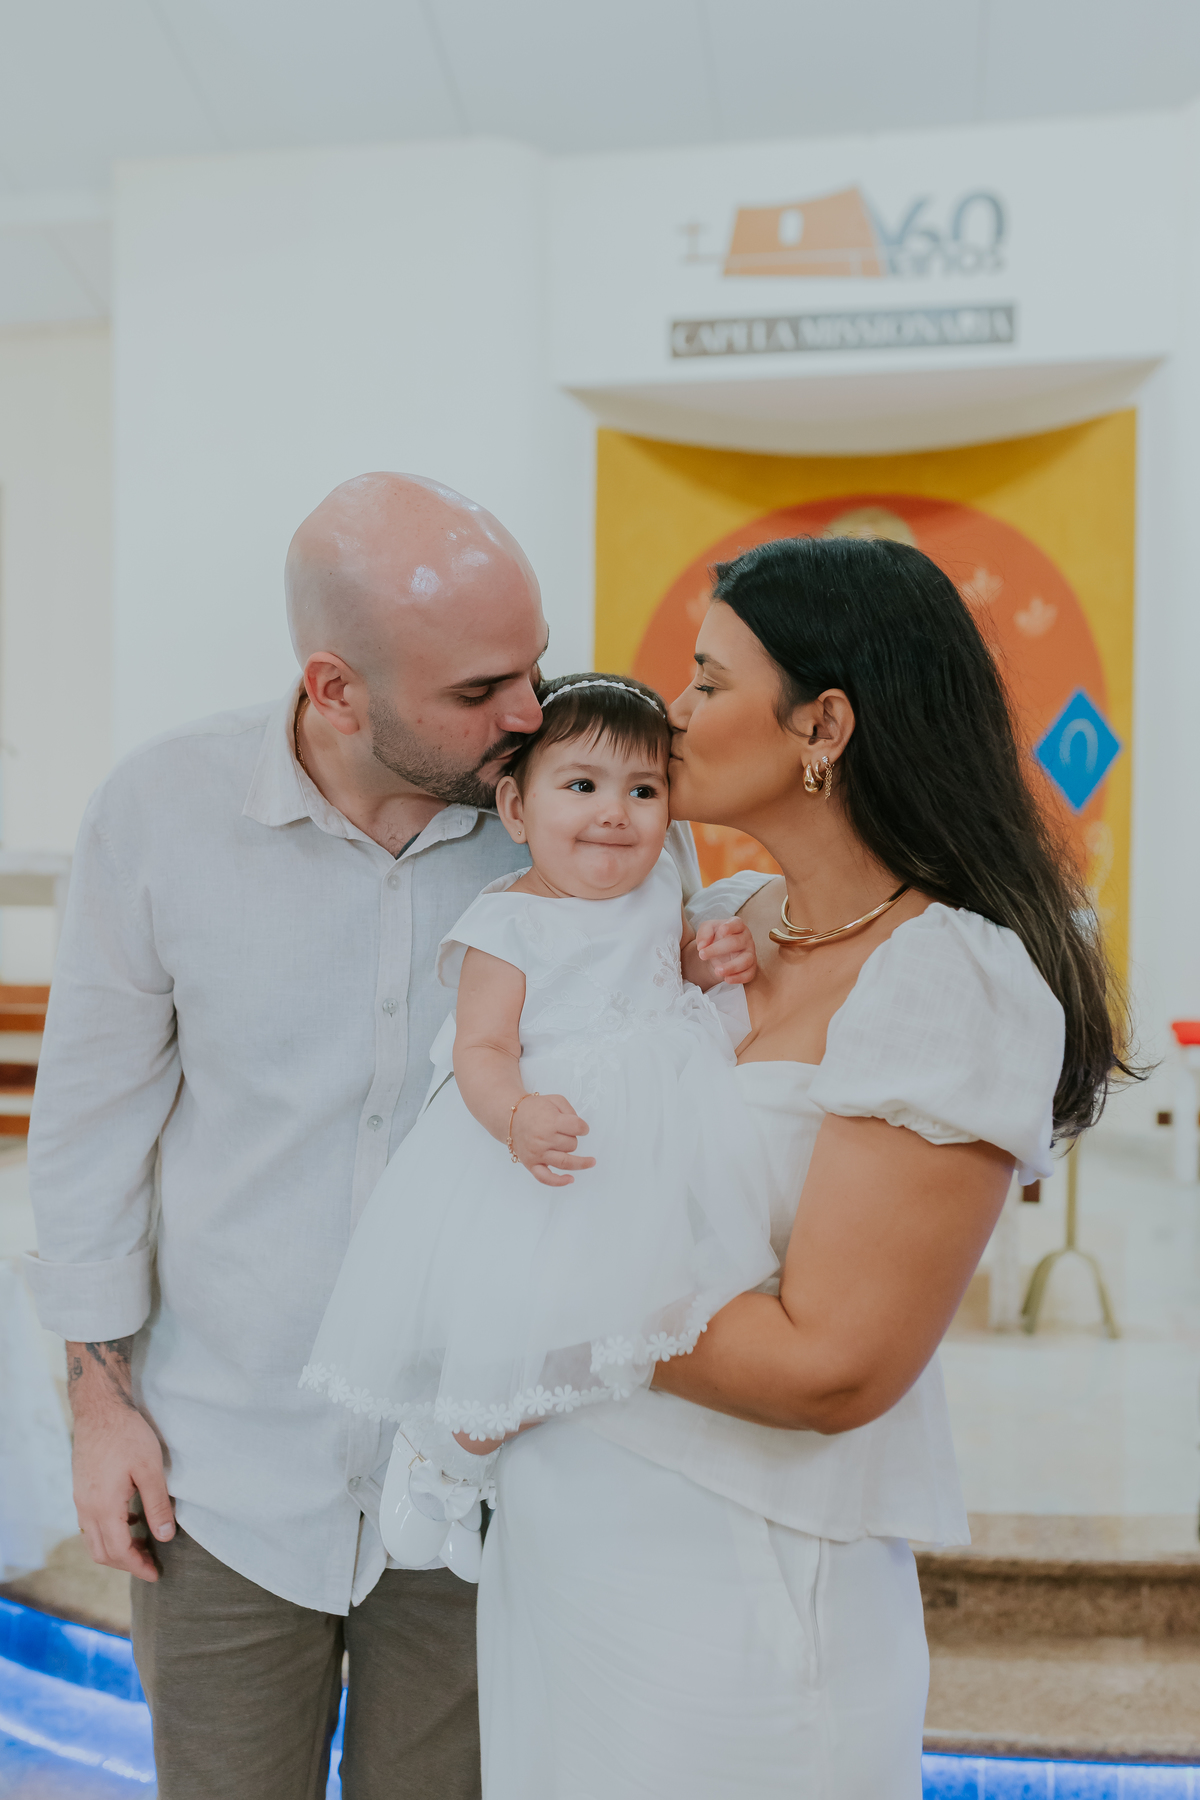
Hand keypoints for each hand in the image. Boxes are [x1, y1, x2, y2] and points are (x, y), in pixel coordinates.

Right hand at [67, 1339, 175, 1581]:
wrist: (99, 1408)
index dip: (137, 1567)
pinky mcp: (81, 1489)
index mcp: (103, 1506)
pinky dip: (109, 1532)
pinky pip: (91, 1523)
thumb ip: (158, 1505)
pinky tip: (130, 1519)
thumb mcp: (150, 1468)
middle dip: (127, 1563)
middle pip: (103, 1552)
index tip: (156, 1574)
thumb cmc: (127, 1434)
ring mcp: (80, 1499)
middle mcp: (87, 1508)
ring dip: (117, 1549)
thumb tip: (166, 1537)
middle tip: (151, 1564)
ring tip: (143, 1544)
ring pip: (94, 1540)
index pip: (118, 1552)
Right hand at [510, 1092, 594, 1187]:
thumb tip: (581, 1128)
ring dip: (580, 1162)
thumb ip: (571, 1111)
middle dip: (573, 1138)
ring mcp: (537, 1153)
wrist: (511, 1118)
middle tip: (565, 1133)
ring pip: (565, 1162)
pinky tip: (570, 1180)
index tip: (582, 1128)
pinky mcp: (531, 1164)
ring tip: (591, 1162)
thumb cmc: (535, 1109)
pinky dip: (558, 1182)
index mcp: (551, 1121)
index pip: (577, 1128)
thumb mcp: (555, 1100)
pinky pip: (545, 1178)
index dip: (584, 1128)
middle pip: (572, 1145)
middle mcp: (544, 1139)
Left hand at [695, 917, 757, 985]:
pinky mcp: (751, 968)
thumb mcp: (708, 929)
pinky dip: (738, 978)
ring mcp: (750, 954)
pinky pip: (748, 974)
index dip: (731, 926)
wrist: (721, 953)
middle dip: (718, 949)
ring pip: (745, 960)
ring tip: (717, 971)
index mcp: (737, 926)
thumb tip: (702, 946)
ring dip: (731, 967)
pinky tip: (726, 979)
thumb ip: (704, 932)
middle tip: (702, 955)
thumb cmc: (717, 937)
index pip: (737, 923)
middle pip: (736, 943)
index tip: (721, 930)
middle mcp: (746, 939)